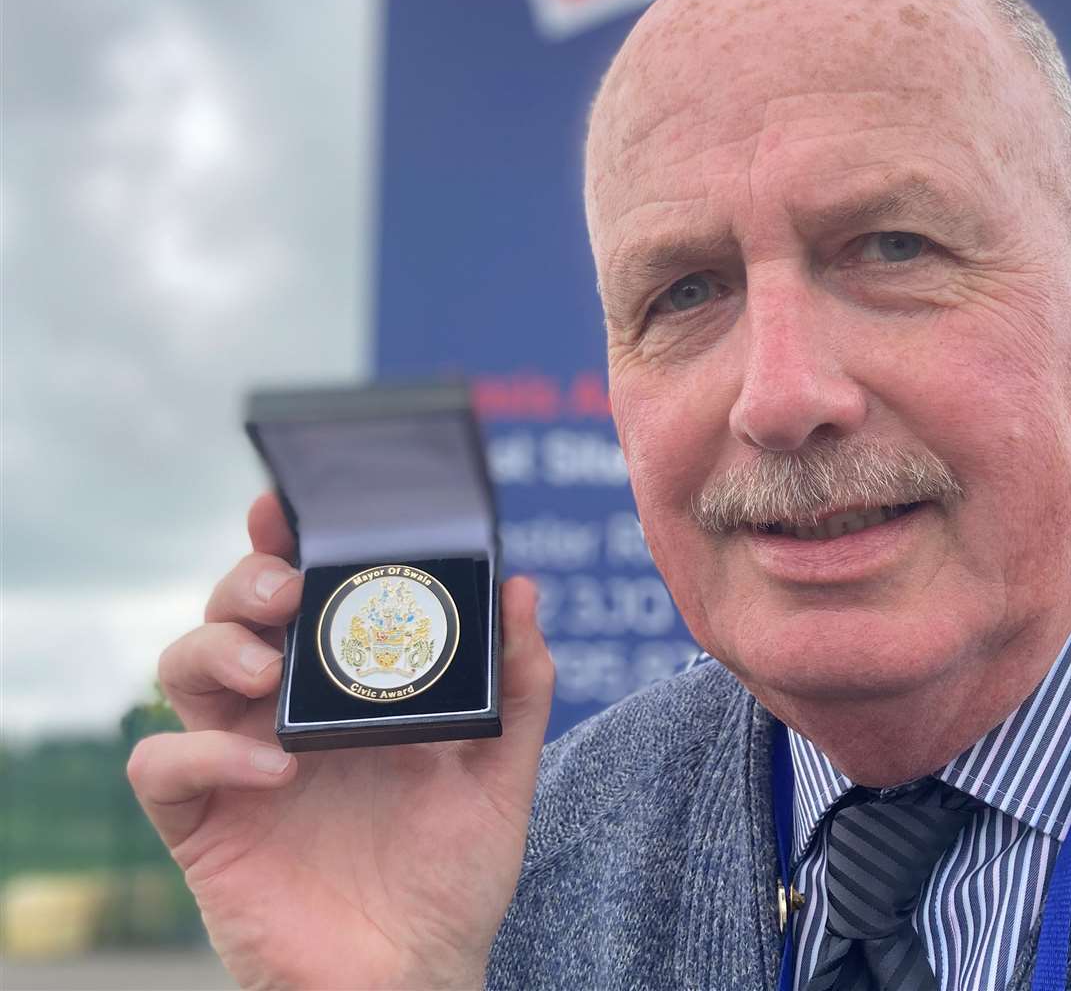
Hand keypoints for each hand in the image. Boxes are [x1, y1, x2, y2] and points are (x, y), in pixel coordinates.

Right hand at [127, 493, 553, 988]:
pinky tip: (275, 770)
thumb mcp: (501, 774)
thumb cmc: (452, 874)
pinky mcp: (206, 825)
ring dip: (215, 650)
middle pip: (232, 615)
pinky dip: (205, 754)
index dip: (283, 544)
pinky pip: (164, 768)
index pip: (303, 596)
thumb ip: (518, 687)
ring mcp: (239, 764)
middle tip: (288, 590)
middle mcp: (286, 711)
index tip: (286, 508)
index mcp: (348, 687)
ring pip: (180, 670)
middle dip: (247, 582)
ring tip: (270, 669)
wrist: (414, 975)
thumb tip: (524, 591)